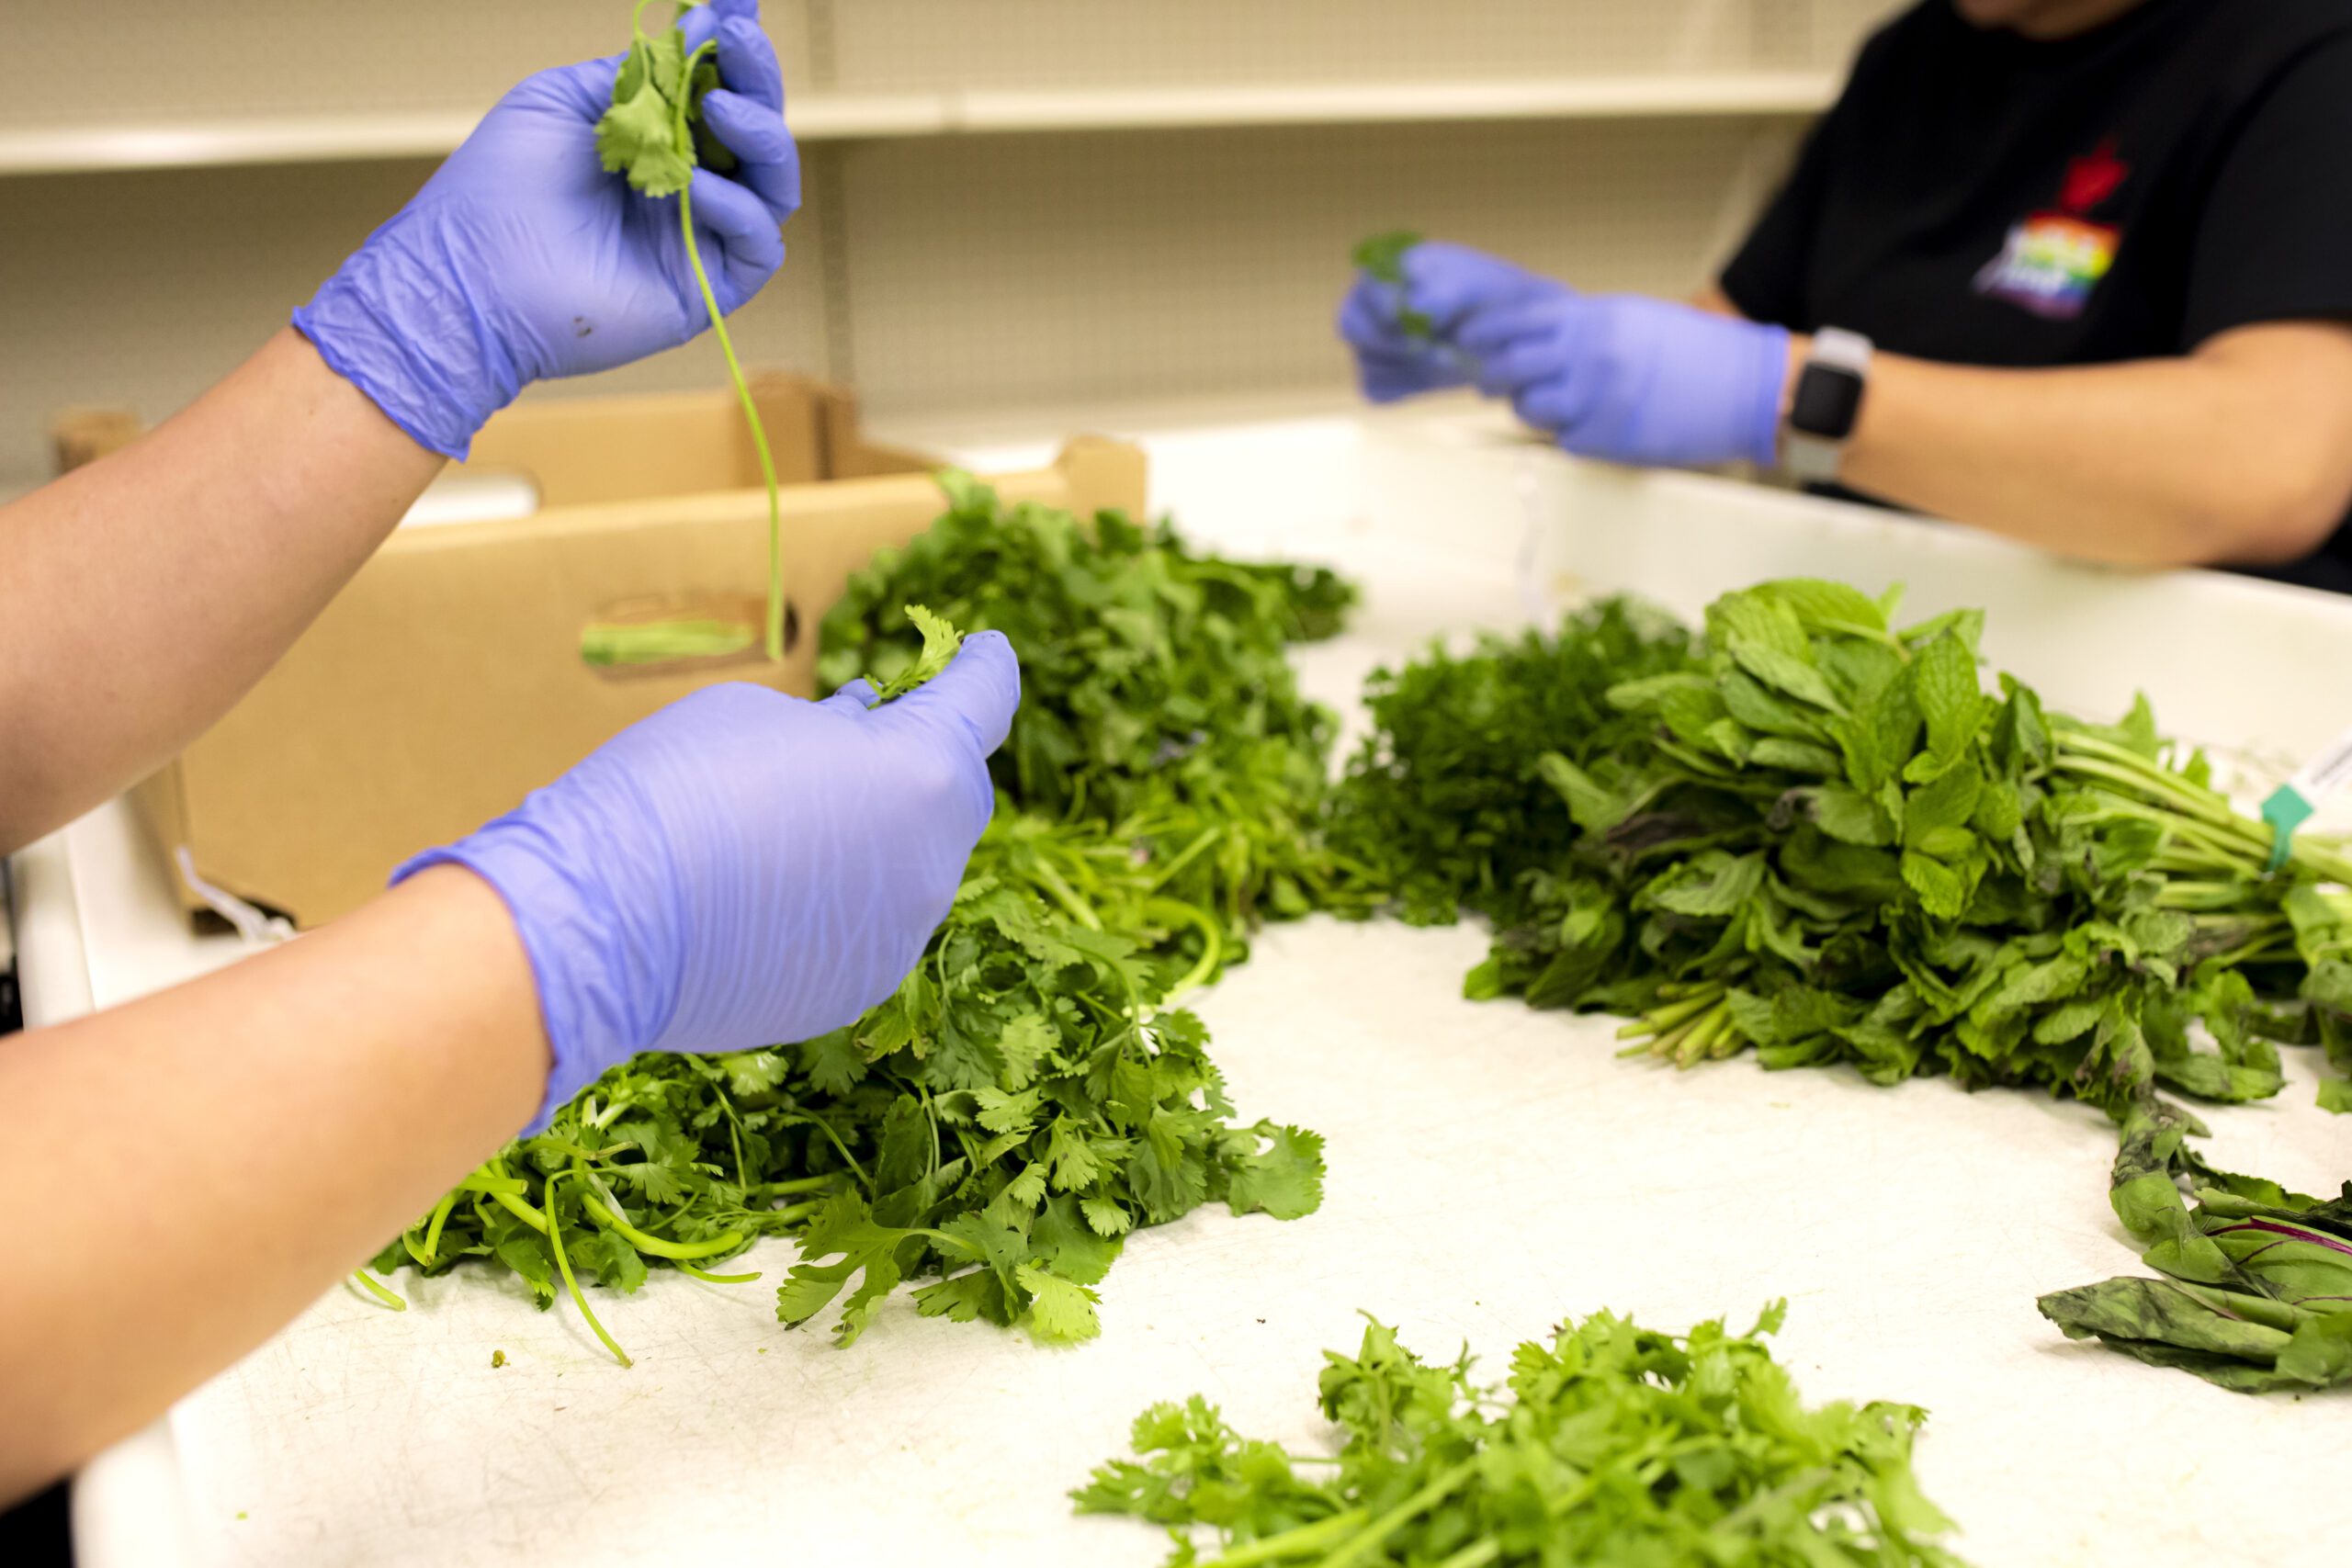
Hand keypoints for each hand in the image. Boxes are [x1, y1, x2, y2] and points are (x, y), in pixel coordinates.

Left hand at [294, 0, 800, 457]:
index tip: (738, 7)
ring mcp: (697, 238)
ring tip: (722, 107)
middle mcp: (684, 188)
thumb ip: (637, 72)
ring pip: (772, 187)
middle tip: (741, 39)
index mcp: (652, 143)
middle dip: (757, 81)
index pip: (715, 91)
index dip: (733, 50)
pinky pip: (756, 245)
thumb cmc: (500, 188)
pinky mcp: (705, 290)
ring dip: (761, 137)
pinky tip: (693, 185)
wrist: (472, 273)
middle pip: (756, 135)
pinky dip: (737, 208)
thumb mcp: (565, 98)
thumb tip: (700, 26)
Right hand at [400, 635, 1020, 1128]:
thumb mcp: (762, 718)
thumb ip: (836, 728)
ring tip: (806, 813)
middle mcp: (934, 865)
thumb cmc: (675, 789)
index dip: (985, 668)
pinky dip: (839, 899)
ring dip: (875, 834)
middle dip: (919, 759)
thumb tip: (862, 737)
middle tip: (873, 732)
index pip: (982, 702)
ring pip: (907, 868)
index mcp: (925, 774)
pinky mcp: (854, 989)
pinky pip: (865, 926)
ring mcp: (899, 938)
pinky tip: (776, 885)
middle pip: (948, 796)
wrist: (603, 922)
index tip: (985, 650)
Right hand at [1337, 242, 1550, 401]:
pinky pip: (1375, 390)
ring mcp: (1371, 343)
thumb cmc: (1484, 295)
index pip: (1367, 286)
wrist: (1501, 331)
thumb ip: (1441, 293)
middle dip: (1392, 341)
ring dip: (1406, 365)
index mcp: (1387, 269)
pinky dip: (1404, 388)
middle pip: (1350, 325)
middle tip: (1429, 347)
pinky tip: (1431, 376)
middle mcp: (1369, 305)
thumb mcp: (1472, 284)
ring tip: (1446, 357)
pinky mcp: (1379, 376)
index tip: (1422, 320)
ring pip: (1366, 361)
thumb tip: (1414, 312)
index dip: (1388, 306)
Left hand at [1452, 280, 1791, 469]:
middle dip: (1492, 378)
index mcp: (1594, 318)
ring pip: (1528, 409)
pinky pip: (1563, 441)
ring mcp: (1597, 399)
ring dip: (1530, 410)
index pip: (1515, 321)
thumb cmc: (1693, 351)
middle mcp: (1588, 355)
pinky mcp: (1609, 438)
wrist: (1748, 387)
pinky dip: (1569, 436)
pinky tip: (1593, 426)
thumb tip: (1529, 341)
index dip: (1482, 333)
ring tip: (1551, 406)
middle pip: (1509, 368)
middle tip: (1491, 384)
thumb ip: (1580, 328)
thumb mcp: (1632, 319)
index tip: (1467, 341)